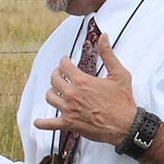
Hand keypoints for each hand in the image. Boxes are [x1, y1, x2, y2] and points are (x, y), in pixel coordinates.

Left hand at [33, 29, 137, 143]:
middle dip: (57, 74)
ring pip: (50, 97)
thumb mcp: (118, 74)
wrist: (125, 125)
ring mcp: (68, 109)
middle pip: (54, 79)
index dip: (64, 61)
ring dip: (52, 92)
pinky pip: (49, 124)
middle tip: (60, 74)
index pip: (64, 65)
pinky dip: (42, 123)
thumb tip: (104, 38)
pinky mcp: (69, 124)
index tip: (65, 61)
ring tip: (56, 91)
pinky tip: (38, 121)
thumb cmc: (122, 102)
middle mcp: (72, 94)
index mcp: (82, 81)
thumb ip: (108, 54)